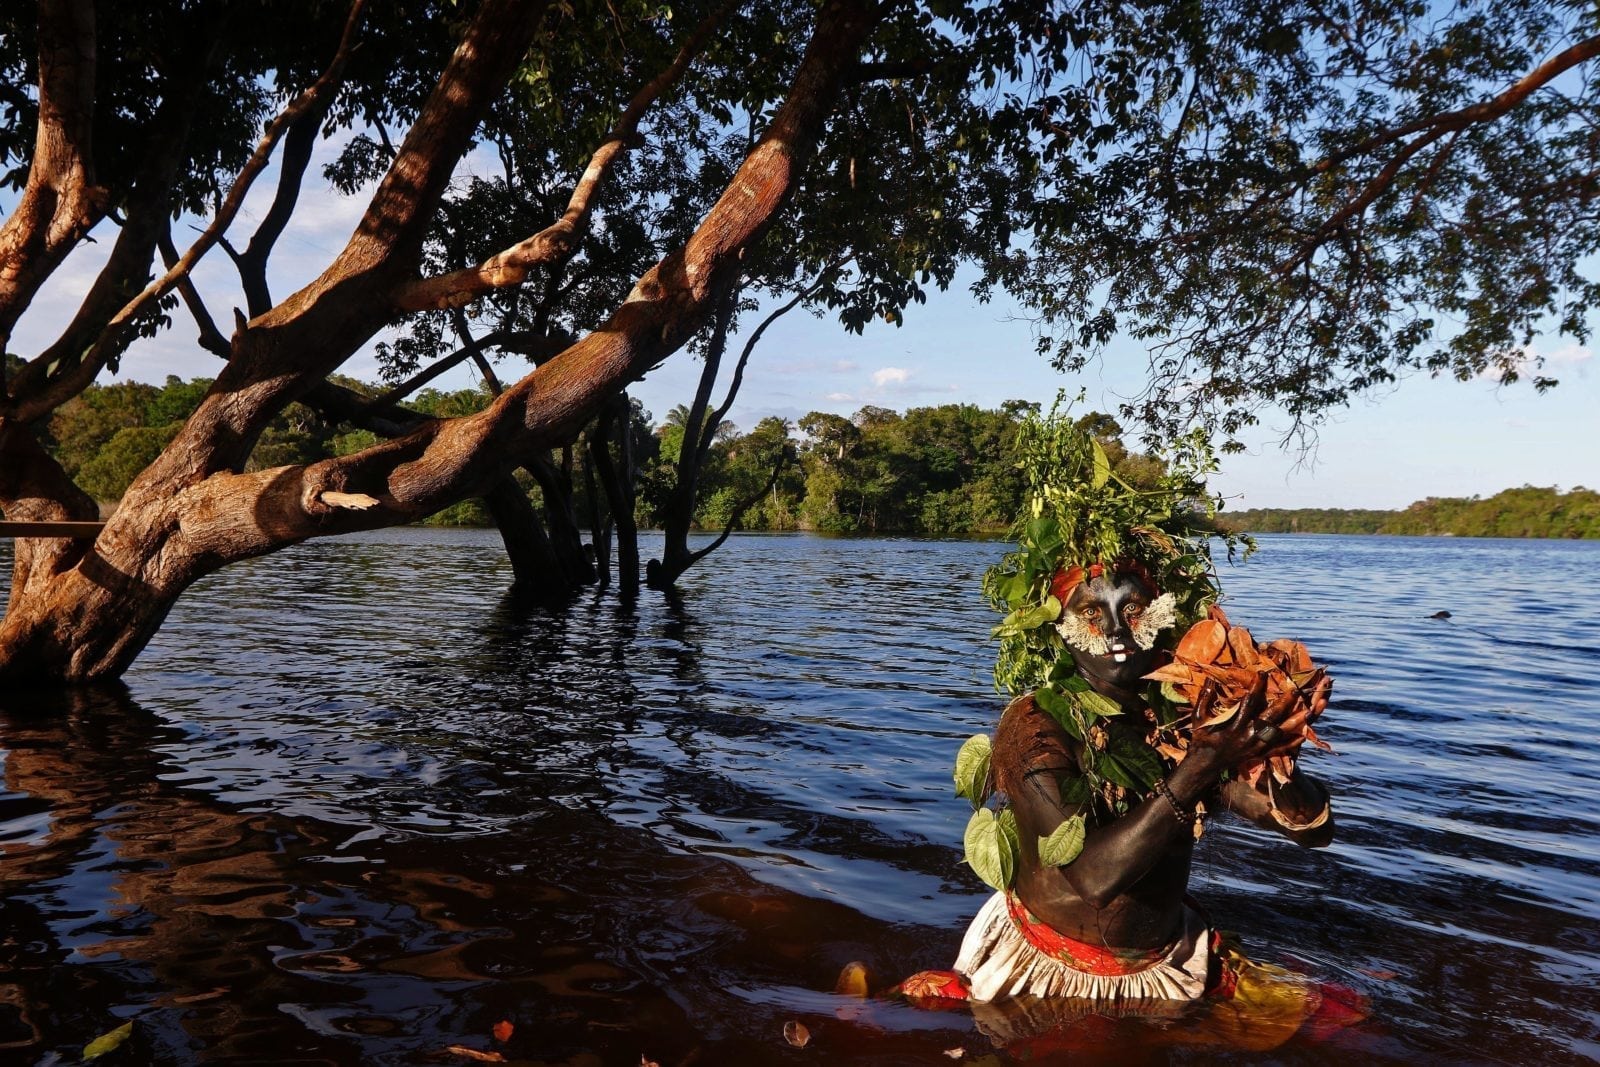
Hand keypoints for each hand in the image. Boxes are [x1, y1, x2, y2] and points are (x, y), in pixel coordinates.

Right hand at [1187, 674, 1301, 774]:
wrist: (1204, 766)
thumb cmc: (1201, 739)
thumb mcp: (1199, 717)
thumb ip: (1204, 698)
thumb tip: (1209, 680)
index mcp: (1234, 726)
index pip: (1248, 703)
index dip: (1256, 687)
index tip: (1264, 673)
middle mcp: (1247, 737)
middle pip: (1270, 718)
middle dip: (1283, 704)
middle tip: (1295, 691)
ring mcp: (1255, 747)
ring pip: (1279, 734)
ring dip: (1294, 722)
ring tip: (1307, 711)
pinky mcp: (1259, 755)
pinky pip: (1279, 749)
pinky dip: (1291, 743)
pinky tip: (1303, 735)